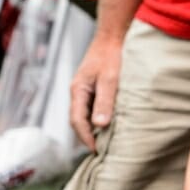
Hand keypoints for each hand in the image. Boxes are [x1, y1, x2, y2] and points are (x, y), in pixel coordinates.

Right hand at [69, 33, 121, 151]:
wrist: (112, 37)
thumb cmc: (111, 56)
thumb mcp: (110, 79)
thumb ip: (105, 101)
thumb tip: (100, 125)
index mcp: (78, 91)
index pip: (77, 121)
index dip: (86, 138)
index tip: (97, 151)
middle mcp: (78, 92)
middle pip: (78, 121)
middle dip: (88, 137)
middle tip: (102, 152)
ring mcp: (84, 91)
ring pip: (85, 116)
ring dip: (94, 129)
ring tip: (107, 142)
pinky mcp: (93, 89)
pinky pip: (92, 109)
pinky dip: (99, 119)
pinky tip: (111, 125)